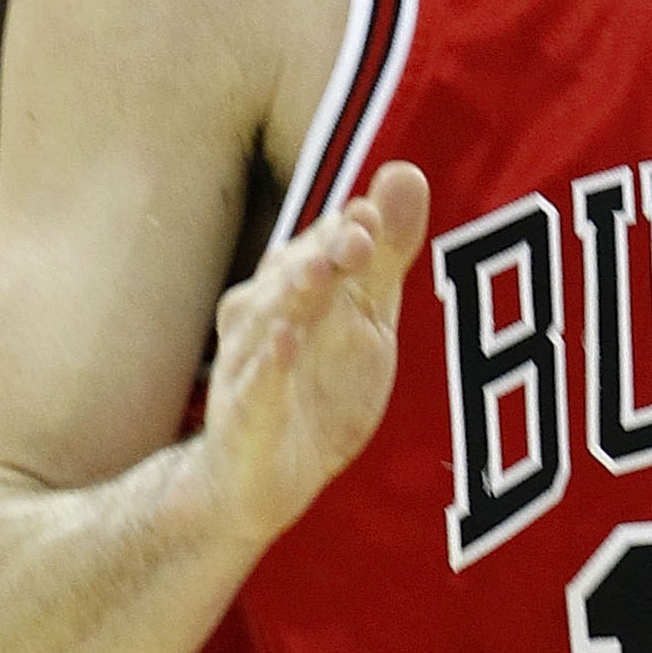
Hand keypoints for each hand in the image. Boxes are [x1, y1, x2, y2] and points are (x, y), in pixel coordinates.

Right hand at [201, 162, 430, 548]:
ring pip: (269, 322)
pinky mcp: (244, 419)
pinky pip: (255, 389)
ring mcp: (250, 367)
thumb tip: (406, 172)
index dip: (349, 229)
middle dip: (325, 252)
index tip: (373, 213)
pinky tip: (285, 344)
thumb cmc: (318, 388)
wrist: (261, 480)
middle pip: (294, 274)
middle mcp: (265, 316)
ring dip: (293, 294)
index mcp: (297, 287)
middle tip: (359, 232)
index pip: (323, 244)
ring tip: (318, 270)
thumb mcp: (367, 320)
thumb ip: (386, 253)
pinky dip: (269, 367)